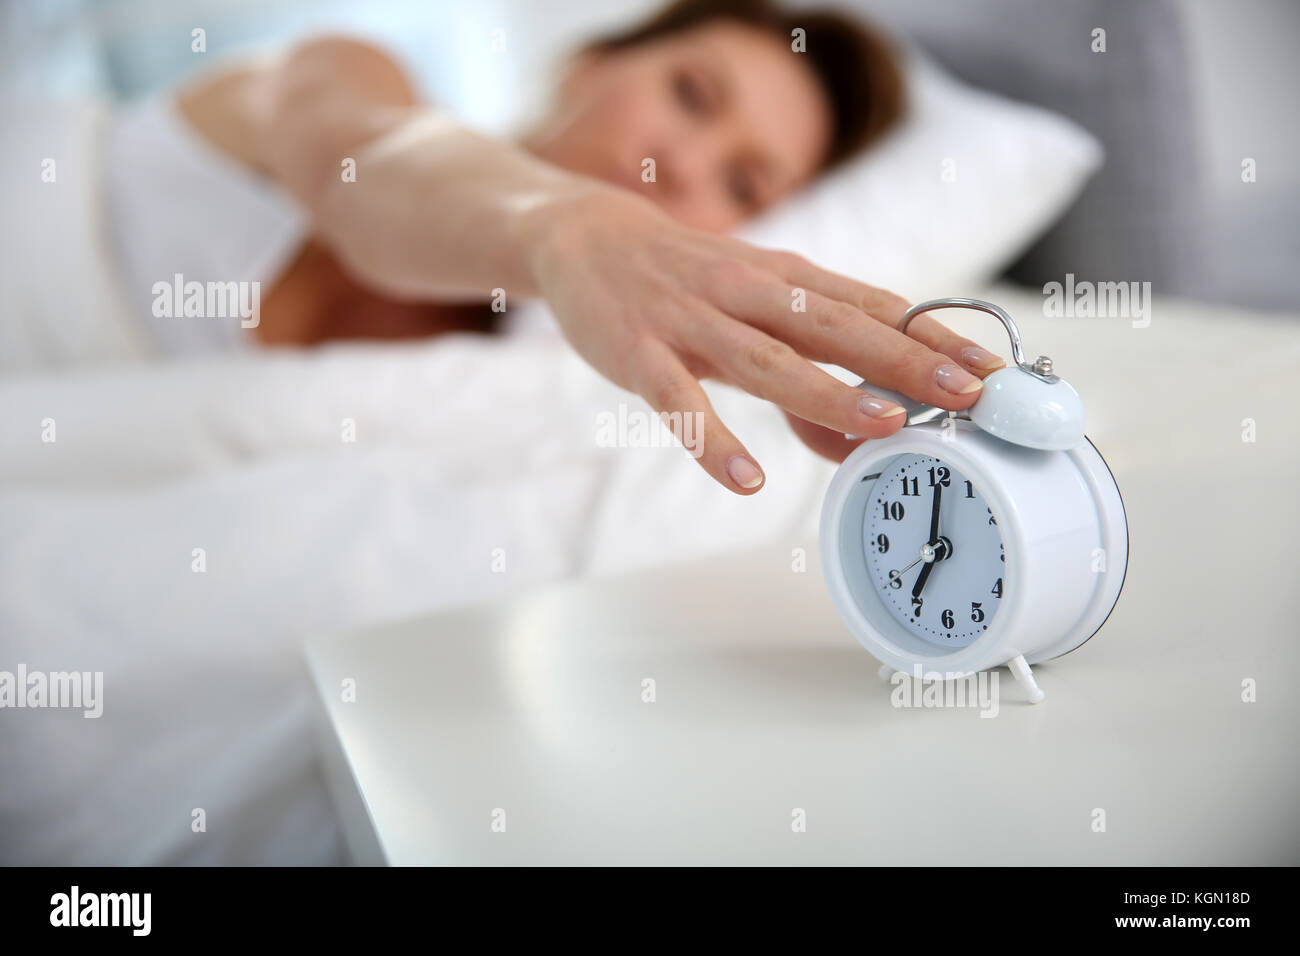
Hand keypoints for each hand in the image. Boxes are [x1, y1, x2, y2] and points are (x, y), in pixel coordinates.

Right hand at [524, 187, 1005, 493]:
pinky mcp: (642, 352)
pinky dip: (713, 440)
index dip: (934, 338)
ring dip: (828, 394)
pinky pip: (680, 400)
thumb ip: (804, 381)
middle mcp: (749, 291)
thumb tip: (855, 445)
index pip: (874, 306)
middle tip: (966, 394)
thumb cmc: (687, 280)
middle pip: (837, 327)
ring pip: (769, 360)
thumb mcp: (752, 317)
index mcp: (787, 280)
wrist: (589, 238)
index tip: (993, 371)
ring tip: (883, 426)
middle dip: (905, 361)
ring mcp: (694, 320)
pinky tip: (746, 480)